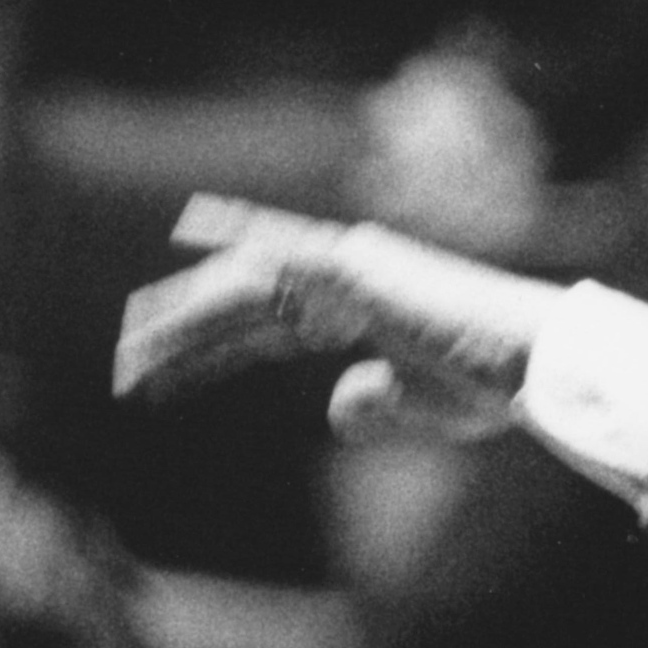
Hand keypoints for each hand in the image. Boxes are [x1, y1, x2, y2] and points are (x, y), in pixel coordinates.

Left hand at [113, 195, 564, 441]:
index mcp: (358, 310)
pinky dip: (233, 239)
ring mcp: (348, 265)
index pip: (262, 326)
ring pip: (246, 285)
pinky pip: (280, 253)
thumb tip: (335, 409)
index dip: (208, 349)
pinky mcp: (355, 265)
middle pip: (241, 300)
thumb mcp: (417, 407)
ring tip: (129, 349)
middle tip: (121, 361)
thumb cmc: (487, 385)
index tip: (158, 373)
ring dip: (187, 316)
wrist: (527, 363)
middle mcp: (346, 277)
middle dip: (180, 331)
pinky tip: (187, 238)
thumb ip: (372, 405)